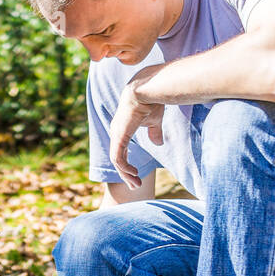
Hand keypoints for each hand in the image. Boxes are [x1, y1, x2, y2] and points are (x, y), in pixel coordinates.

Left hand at [109, 71, 164, 187]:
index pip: (121, 153)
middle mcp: (116, 132)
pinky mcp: (119, 135)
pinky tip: (133, 173)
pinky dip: (124, 167)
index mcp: (122, 130)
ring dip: (126, 175)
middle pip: (118, 160)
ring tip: (136, 184)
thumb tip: (158, 143)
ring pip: (117, 161)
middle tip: (135, 186)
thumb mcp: (154, 121)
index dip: (127, 167)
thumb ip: (154, 132)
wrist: (148, 89)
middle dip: (126, 175)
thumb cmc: (151, 101)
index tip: (137, 177)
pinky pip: (118, 157)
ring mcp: (116, 134)